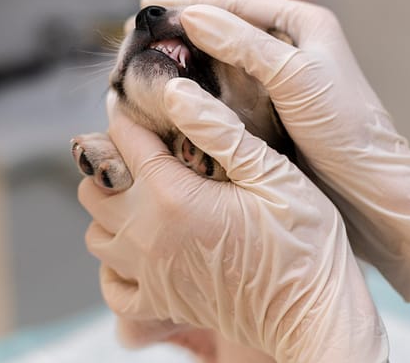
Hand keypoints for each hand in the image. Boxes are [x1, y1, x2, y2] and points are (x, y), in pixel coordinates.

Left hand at [78, 80, 387, 362]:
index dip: (128, 118)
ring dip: (110, 210)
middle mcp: (149, 236)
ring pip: (94, 234)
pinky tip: (140, 249)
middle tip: (145, 153)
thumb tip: (176, 93)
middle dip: (112, 163)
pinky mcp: (161, 304)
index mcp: (174, 198)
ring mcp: (150, 275)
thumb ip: (220, 131)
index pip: (126, 143)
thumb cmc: (305, 245)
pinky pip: (111, 286)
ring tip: (144, 195)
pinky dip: (114, 265)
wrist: (314, 317)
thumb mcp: (274, 175)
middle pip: (94, 188)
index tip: (138, 107)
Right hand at [139, 0, 409, 300]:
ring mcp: (282, 79)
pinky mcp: (276, 109)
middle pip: (226, 30)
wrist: (372, 187)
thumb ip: (245, 46)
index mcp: (304, 23)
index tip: (147, 7)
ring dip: (187, 59)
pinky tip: (175, 93)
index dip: (190, 4)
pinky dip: (202, 88)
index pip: (236, 5)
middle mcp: (292, 46)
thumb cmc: (347, 129)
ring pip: (224, 61)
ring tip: (146, 60)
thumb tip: (194, 16)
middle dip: (183, 31)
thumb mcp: (295, 79)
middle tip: (136, 35)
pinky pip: (230, 90)